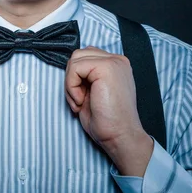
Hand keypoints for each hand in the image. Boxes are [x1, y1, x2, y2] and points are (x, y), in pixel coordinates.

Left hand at [64, 46, 152, 174]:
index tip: (82, 98)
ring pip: (75, 60)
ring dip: (70, 83)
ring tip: (80, 101)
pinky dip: (71, 86)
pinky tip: (81, 101)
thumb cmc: (107, 121)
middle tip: (79, 100)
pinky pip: (75, 68)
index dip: (76, 77)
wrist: (121, 136)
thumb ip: (87, 75)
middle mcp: (116, 60)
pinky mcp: (106, 67)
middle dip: (71, 79)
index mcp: (115, 65)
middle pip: (78, 55)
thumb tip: (71, 68)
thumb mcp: (93, 91)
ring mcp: (113, 62)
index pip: (85, 57)